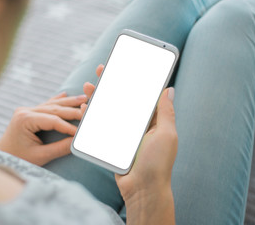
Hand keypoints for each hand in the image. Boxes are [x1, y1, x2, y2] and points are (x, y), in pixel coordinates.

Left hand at [0, 92, 87, 165]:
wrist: (1, 158)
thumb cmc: (18, 159)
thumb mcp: (39, 156)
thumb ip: (59, 148)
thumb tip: (77, 142)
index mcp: (24, 120)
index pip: (53, 120)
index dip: (69, 126)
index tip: (83, 131)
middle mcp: (24, 111)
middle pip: (54, 109)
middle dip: (73, 110)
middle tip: (90, 109)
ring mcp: (25, 111)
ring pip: (51, 105)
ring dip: (68, 102)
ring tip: (84, 98)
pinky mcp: (27, 113)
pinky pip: (45, 105)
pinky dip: (56, 100)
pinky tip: (65, 94)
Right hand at [82, 64, 176, 199]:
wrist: (143, 189)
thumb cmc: (158, 163)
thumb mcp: (166, 134)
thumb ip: (165, 112)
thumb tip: (169, 89)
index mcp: (153, 120)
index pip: (142, 95)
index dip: (134, 80)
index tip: (125, 65)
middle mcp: (138, 125)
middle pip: (123, 99)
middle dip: (112, 83)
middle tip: (102, 69)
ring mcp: (123, 133)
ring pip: (109, 110)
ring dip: (98, 97)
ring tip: (88, 86)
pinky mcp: (112, 142)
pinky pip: (101, 125)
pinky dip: (92, 115)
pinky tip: (85, 107)